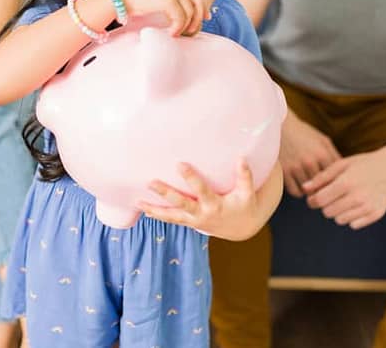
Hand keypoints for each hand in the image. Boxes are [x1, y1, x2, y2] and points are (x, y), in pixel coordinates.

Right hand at [118, 0, 210, 36]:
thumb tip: (189, 12)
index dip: (203, 8)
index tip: (204, 19)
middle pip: (198, 2)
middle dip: (198, 19)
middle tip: (191, 32)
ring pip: (190, 13)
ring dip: (185, 27)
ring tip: (177, 33)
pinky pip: (181, 18)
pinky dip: (178, 28)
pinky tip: (171, 33)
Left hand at [138, 162, 261, 240]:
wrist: (241, 228)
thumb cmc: (244, 205)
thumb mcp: (247, 193)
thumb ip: (244, 176)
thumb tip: (241, 158)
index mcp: (215, 205)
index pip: (201, 190)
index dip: (190, 178)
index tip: (180, 164)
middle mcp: (201, 214)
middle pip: (180, 203)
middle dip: (165, 193)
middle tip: (150, 182)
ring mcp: (193, 220)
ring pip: (171, 216)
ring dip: (154, 209)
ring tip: (138, 202)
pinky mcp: (190, 222)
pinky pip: (171, 220)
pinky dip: (158, 215)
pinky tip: (144, 210)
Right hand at [279, 113, 340, 196]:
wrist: (280, 125)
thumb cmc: (304, 133)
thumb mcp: (323, 140)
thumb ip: (334, 156)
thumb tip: (345, 174)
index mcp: (322, 154)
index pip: (335, 177)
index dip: (337, 182)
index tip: (337, 184)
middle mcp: (309, 162)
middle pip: (323, 186)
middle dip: (325, 188)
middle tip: (326, 189)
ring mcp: (295, 167)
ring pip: (309, 191)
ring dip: (312, 191)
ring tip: (313, 187)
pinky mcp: (284, 171)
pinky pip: (295, 191)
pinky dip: (300, 192)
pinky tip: (301, 186)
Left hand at [301, 145, 385, 229]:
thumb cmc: (364, 164)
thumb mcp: (341, 164)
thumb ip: (321, 178)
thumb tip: (304, 189)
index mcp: (346, 183)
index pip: (319, 200)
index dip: (312, 200)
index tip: (312, 198)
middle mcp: (357, 197)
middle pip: (327, 212)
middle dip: (325, 206)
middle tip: (330, 197)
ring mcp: (368, 207)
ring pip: (339, 220)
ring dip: (337, 212)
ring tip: (344, 199)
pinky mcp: (376, 214)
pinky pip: (353, 225)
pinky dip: (351, 217)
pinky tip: (355, 205)